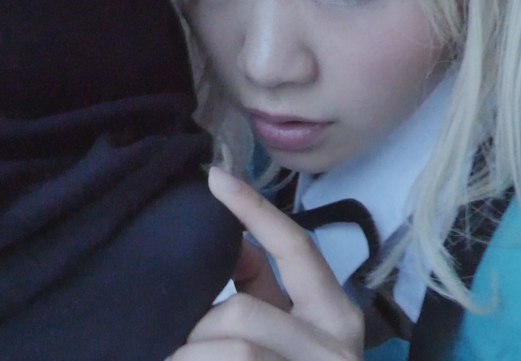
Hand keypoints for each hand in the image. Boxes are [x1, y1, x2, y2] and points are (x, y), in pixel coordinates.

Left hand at [167, 167, 363, 360]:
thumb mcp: (286, 334)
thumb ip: (263, 290)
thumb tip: (235, 243)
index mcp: (335, 316)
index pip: (297, 248)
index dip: (255, 211)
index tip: (216, 177)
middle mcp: (335, 345)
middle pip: (243, 311)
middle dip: (202, 327)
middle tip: (185, 347)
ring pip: (233, 349)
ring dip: (194, 357)